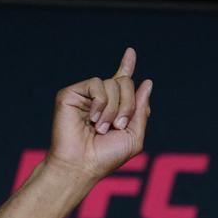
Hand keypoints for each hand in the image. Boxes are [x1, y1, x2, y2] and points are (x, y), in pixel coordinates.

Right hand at [46, 47, 152, 179]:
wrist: (82, 165)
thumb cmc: (107, 157)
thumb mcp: (134, 136)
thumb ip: (141, 110)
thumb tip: (147, 82)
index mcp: (114, 108)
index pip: (122, 82)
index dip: (127, 66)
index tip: (131, 52)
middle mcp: (100, 99)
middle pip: (125, 83)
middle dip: (129, 104)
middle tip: (119, 126)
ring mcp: (85, 96)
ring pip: (112, 83)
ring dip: (114, 109)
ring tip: (102, 128)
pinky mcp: (71, 93)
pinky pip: (96, 84)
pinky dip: (101, 103)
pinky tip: (93, 119)